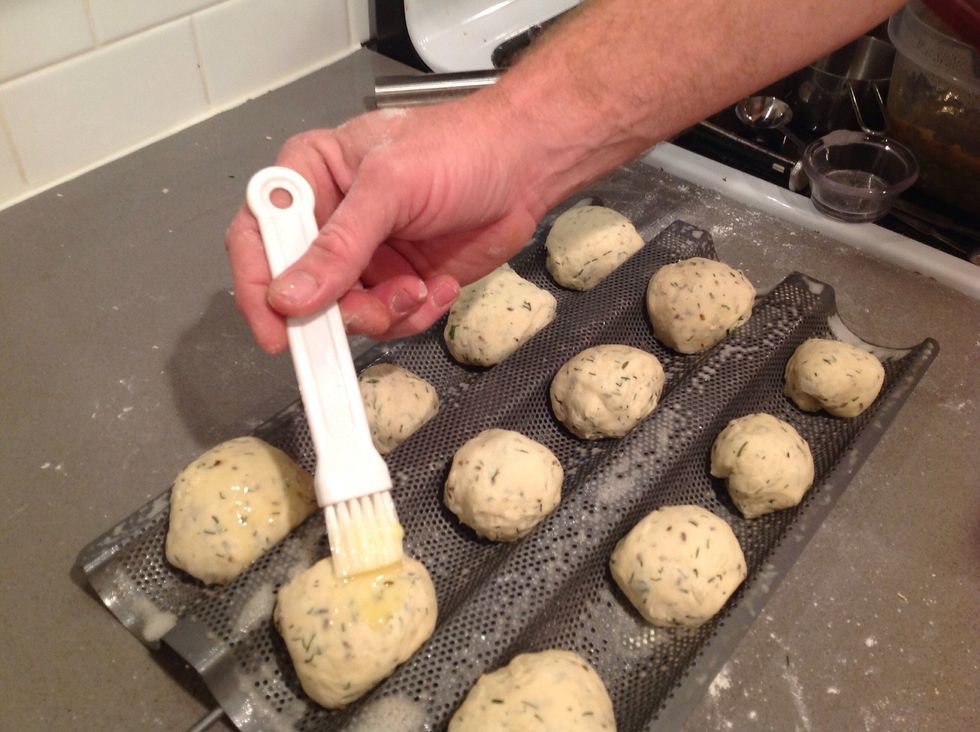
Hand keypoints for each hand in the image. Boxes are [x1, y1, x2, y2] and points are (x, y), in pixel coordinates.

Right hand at [225, 101, 544, 352]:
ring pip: (346, 314)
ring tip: (416, 286)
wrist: (525, 166)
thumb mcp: (390, 187)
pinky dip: (414, 314)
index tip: (275, 331)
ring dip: (383, 313)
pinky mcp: (399, 280)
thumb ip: (339, 245)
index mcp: (309, 178)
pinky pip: (388, 320)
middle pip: (300, 290)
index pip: (257, 236)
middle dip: (337, 310)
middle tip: (371, 309)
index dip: (258, 286)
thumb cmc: (459, 149)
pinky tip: (439, 286)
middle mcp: (329, 221)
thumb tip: (288, 296)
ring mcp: (365, 256)